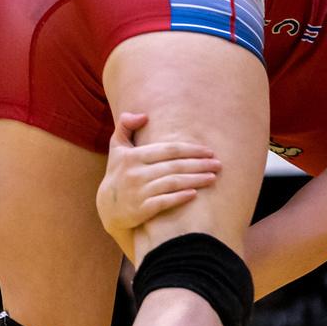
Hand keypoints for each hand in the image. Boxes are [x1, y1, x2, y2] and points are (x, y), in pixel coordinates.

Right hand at [96, 112, 221, 235]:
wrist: (108, 206)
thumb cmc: (119, 172)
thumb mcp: (117, 147)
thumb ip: (126, 126)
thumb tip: (144, 115)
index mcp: (133, 156)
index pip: (168, 150)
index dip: (191, 150)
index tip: (209, 151)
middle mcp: (135, 173)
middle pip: (174, 166)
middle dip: (199, 164)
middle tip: (218, 164)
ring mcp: (138, 192)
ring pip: (173, 183)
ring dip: (195, 180)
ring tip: (213, 177)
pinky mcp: (141, 210)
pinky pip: (164, 201)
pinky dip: (180, 197)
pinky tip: (195, 193)